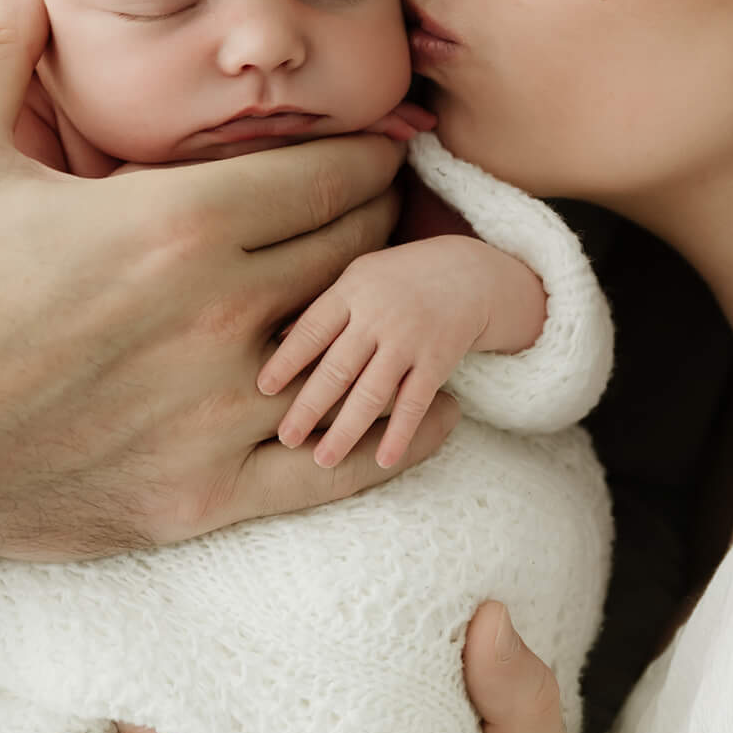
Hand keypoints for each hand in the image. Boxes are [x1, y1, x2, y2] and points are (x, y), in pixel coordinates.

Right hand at [0, 0, 453, 596]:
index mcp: (173, 221)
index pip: (331, 172)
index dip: (365, 153)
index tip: (377, 145)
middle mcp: (215, 314)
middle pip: (356, 250)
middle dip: (377, 222)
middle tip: (384, 210)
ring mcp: (215, 413)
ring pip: (354, 347)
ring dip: (378, 316)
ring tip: (390, 291)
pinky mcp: (204, 496)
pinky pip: (337, 468)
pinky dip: (394, 436)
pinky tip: (424, 409)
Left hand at [263, 239, 545, 467]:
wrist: (469, 273)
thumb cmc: (399, 278)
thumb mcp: (358, 277)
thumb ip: (323, 309)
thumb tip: (278, 342)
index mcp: (352, 291)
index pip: (312, 330)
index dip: (286, 360)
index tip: (263, 389)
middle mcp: (379, 316)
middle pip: (337, 368)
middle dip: (309, 406)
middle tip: (285, 438)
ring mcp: (410, 340)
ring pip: (373, 392)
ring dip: (347, 430)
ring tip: (323, 460)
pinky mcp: (438, 361)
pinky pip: (415, 403)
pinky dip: (399, 433)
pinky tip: (382, 459)